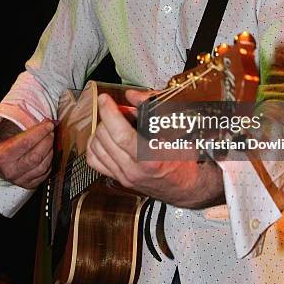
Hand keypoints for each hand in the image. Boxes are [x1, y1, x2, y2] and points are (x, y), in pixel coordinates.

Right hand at [0, 120, 54, 188]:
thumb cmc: (5, 143)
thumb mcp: (9, 131)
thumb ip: (27, 125)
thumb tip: (49, 122)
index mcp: (2, 156)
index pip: (26, 143)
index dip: (40, 132)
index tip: (49, 124)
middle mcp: (10, 171)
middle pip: (36, 156)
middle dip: (47, 141)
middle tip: (51, 131)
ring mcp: (19, 180)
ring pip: (42, 166)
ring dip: (50, 150)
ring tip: (49, 140)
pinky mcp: (29, 185)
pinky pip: (45, 173)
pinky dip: (49, 161)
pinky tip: (47, 152)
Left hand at [86, 91, 224, 207]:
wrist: (189, 187)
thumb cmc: (187, 160)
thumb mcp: (177, 132)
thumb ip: (153, 110)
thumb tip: (132, 96)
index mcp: (151, 159)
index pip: (120, 133)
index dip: (109, 112)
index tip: (105, 99)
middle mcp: (134, 170)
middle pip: (104, 138)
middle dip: (106, 118)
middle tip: (116, 109)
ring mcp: (124, 177)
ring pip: (96, 148)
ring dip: (100, 130)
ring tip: (112, 122)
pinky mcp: (119, 179)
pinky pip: (95, 161)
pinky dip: (95, 145)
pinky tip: (104, 137)